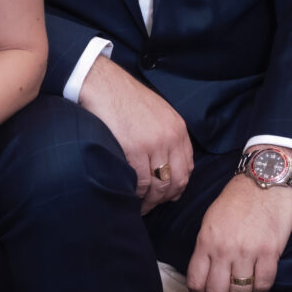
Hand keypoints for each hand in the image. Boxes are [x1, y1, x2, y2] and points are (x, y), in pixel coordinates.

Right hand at [78, 55, 193, 212]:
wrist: (103, 84)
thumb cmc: (125, 98)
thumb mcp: (157, 113)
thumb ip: (166, 136)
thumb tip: (166, 165)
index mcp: (178, 128)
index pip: (187, 167)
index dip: (179, 186)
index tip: (169, 195)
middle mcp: (170, 137)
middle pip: (176, 179)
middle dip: (165, 198)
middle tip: (153, 206)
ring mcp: (153, 144)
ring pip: (158, 184)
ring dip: (150, 200)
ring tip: (141, 206)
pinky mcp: (134, 149)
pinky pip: (140, 181)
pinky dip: (136, 194)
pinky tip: (131, 196)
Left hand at [187, 166, 291, 291]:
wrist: (265, 179)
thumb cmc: (237, 198)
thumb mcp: (211, 220)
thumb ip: (207, 247)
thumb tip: (207, 273)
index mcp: (206, 242)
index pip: (196, 282)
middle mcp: (224, 250)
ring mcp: (247, 252)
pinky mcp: (270, 252)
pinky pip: (263, 284)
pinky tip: (258, 290)